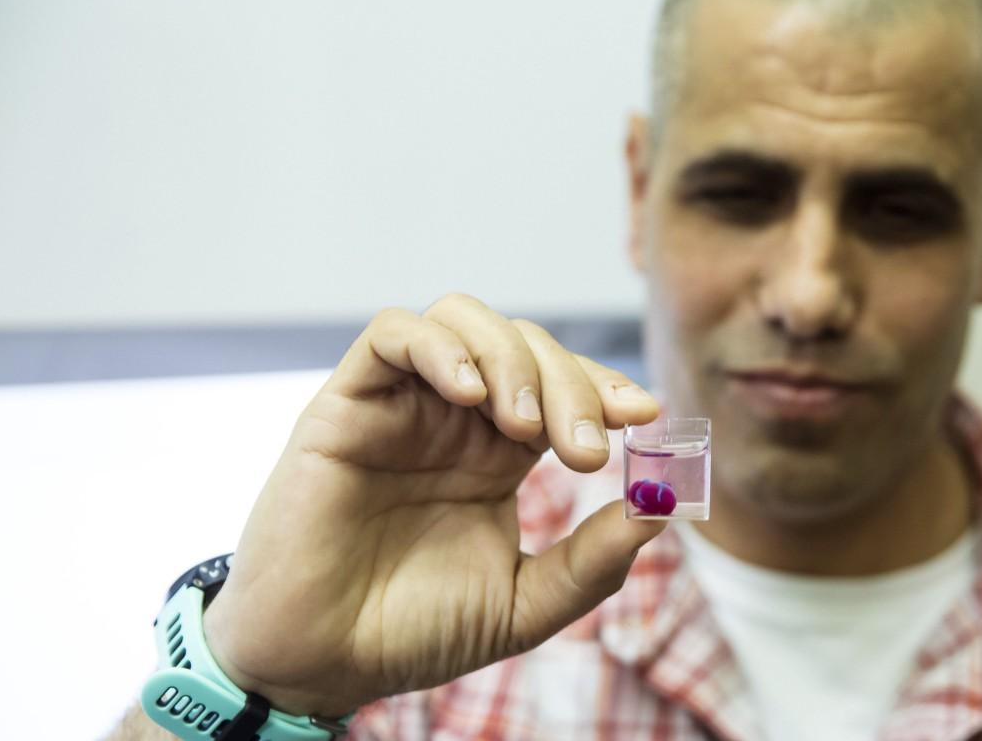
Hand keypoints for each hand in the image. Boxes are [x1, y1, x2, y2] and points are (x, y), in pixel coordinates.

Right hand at [201, 296, 664, 717]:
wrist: (321, 663)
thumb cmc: (413, 632)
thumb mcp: (523, 604)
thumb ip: (590, 561)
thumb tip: (660, 509)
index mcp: (497, 453)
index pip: (562, 386)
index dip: (605, 387)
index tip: (647, 415)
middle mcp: (453, 418)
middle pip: (525, 345)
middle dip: (571, 384)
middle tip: (588, 450)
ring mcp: (402, 404)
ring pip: (463, 319)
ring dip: (511, 358)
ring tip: (527, 427)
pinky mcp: (347, 403)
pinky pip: (391, 335)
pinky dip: (439, 347)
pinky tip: (468, 395)